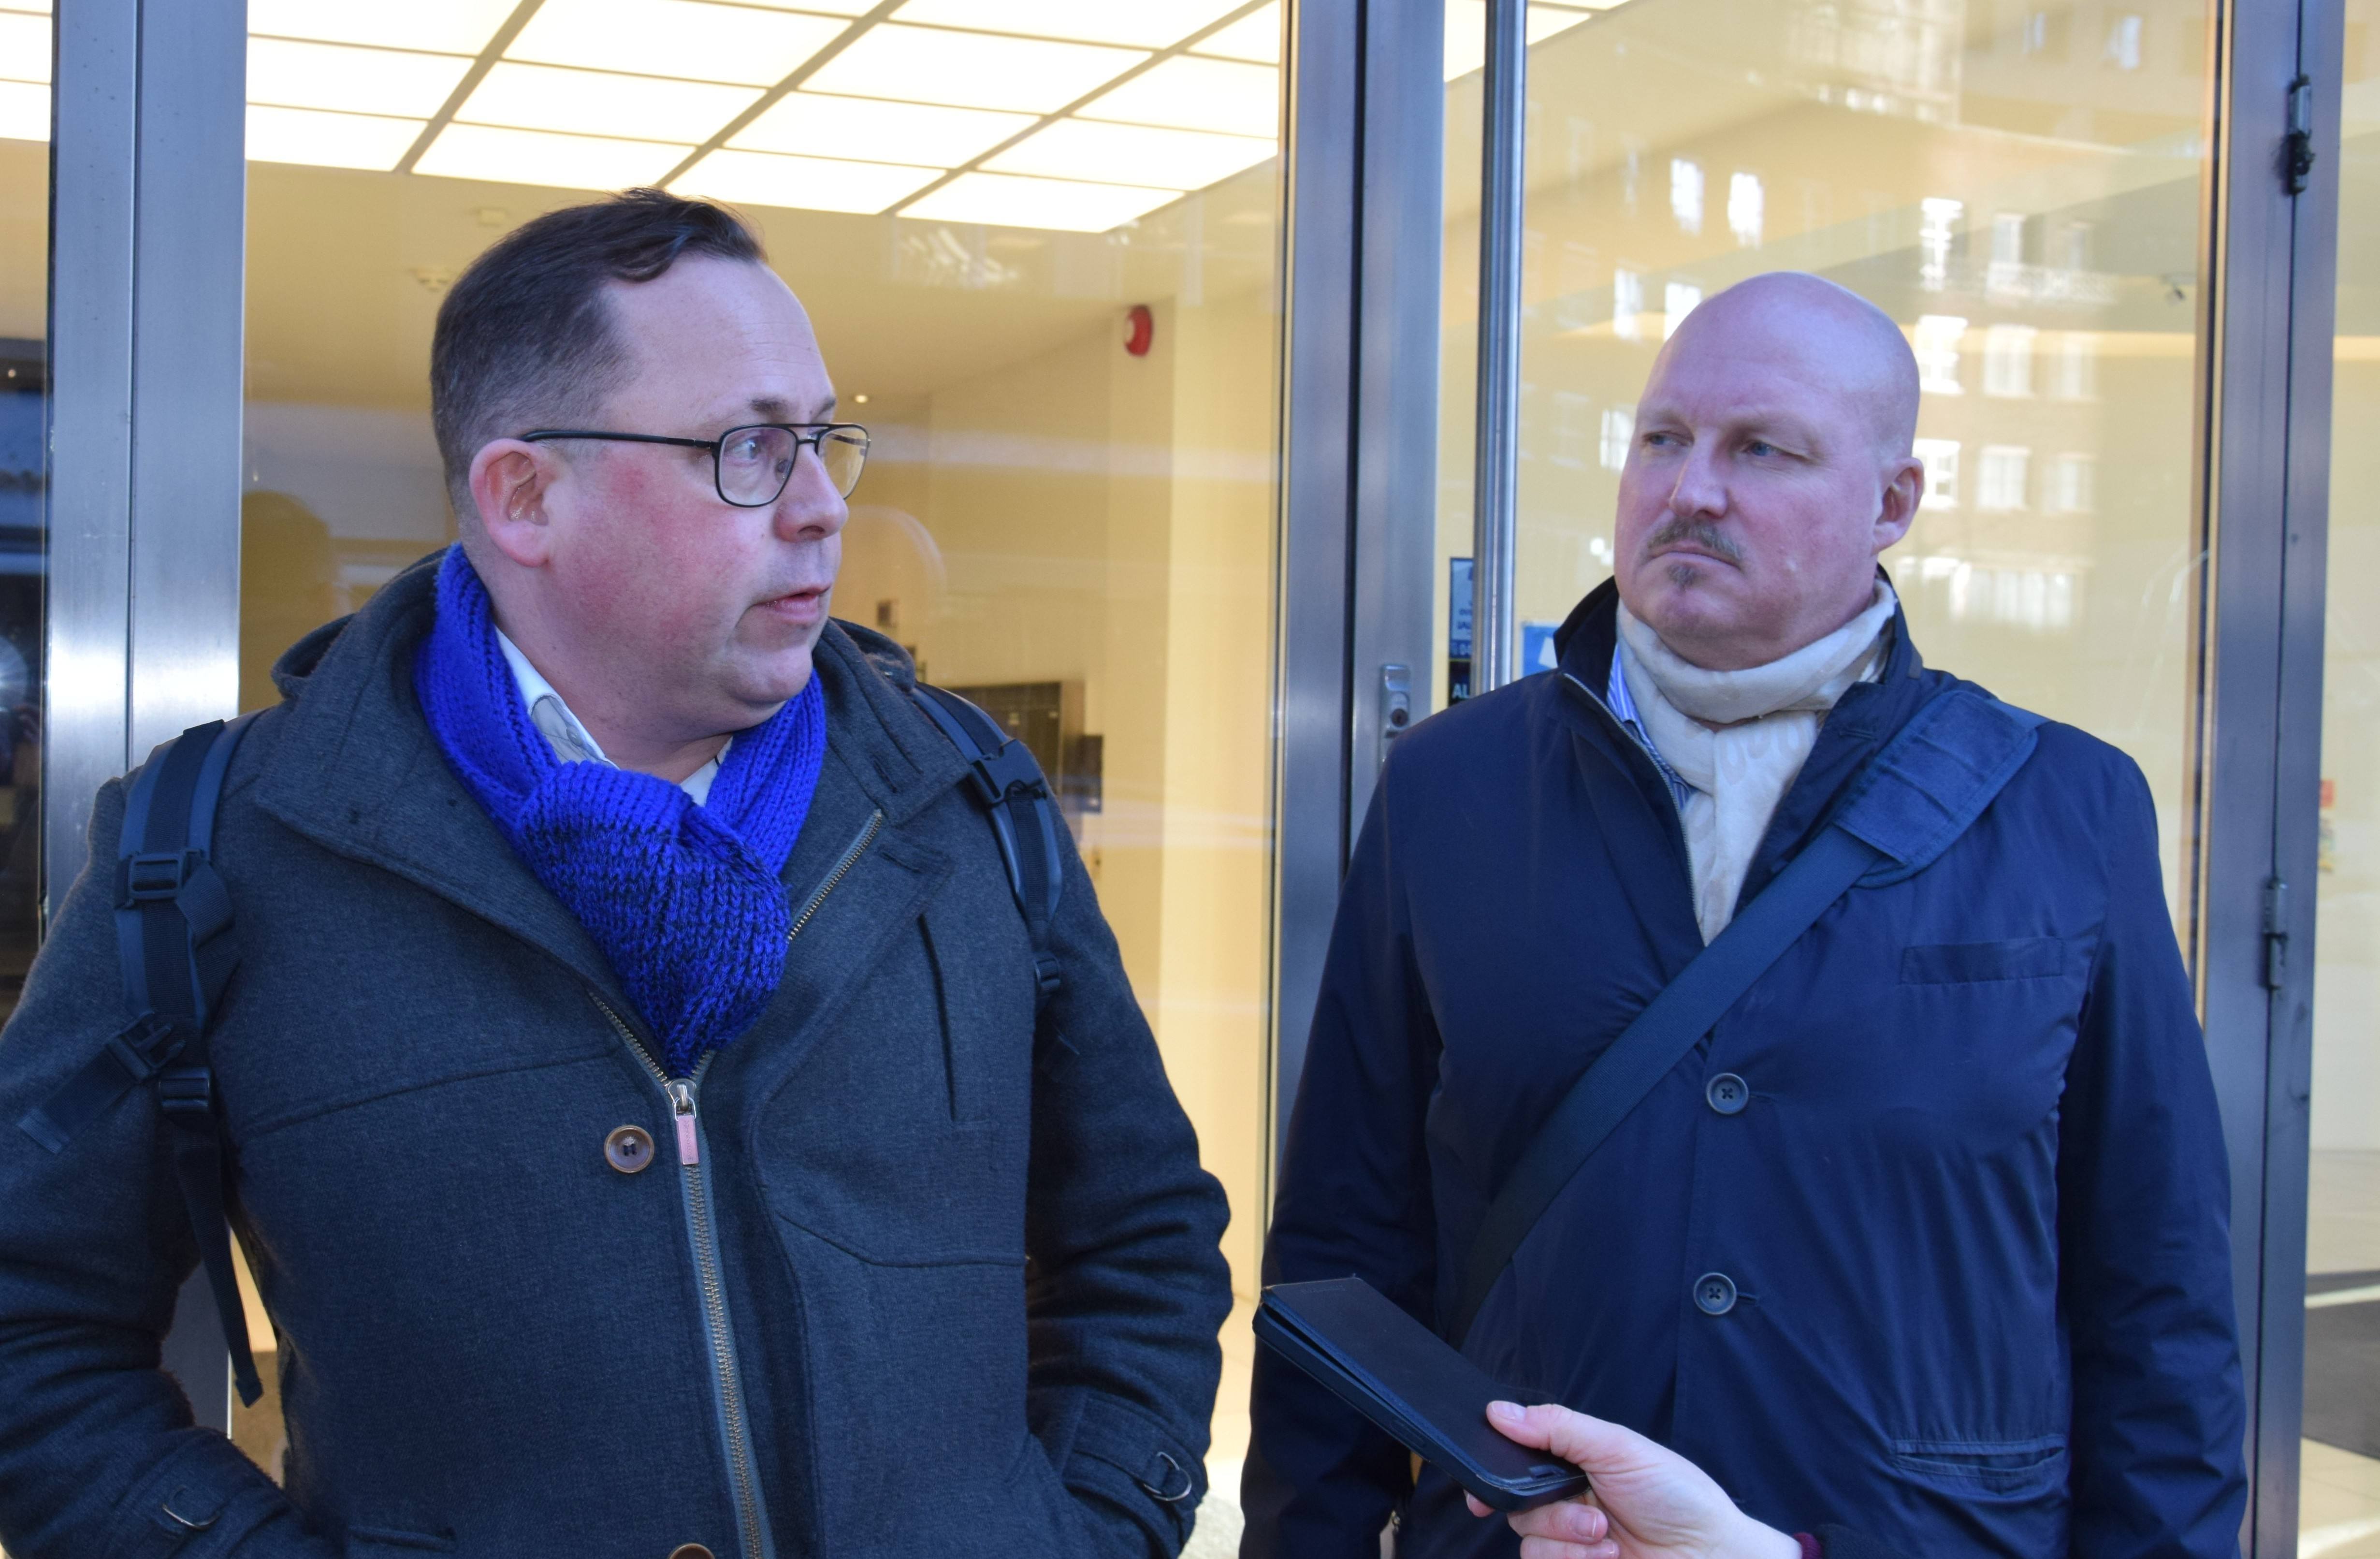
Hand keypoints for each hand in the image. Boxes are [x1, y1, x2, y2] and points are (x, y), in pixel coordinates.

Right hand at [1463, 1400, 1802, 1558]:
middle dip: (1551, 1512)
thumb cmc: (1679, 1496)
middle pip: (1516, 1503)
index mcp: (1576, 1463)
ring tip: (1607, 1538)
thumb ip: (1557, 1426)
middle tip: (1593, 1514)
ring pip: (1527, 1540)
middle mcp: (1568, 1501)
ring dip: (1567, 1539)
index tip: (1479, 1488)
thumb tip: (1499, 1411)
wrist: (1713, 1554)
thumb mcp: (1619, 1448)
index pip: (1518, 1461)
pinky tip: (1608, 1556)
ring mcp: (1573, 1541)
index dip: (1493, 1471)